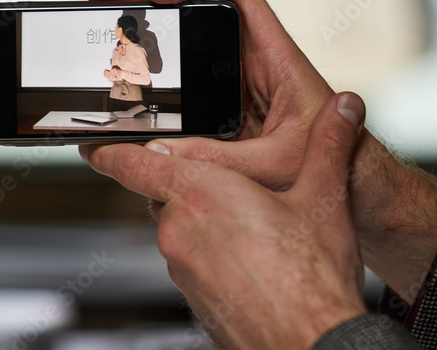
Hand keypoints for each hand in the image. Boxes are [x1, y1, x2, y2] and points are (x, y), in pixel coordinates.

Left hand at [81, 92, 368, 347]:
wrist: (310, 343)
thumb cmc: (310, 281)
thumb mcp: (324, 197)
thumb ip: (329, 144)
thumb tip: (343, 110)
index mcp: (202, 193)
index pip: (133, 163)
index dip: (108, 149)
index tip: (92, 142)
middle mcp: (180, 230)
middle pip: (166, 193)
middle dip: (194, 185)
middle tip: (237, 186)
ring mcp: (182, 269)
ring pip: (182, 228)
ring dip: (208, 221)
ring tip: (258, 227)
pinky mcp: (193, 297)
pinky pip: (193, 261)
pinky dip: (214, 253)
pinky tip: (255, 259)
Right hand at [82, 0, 436, 302]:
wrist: (348, 185)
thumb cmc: (333, 164)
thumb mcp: (275, 163)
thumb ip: (223, 161)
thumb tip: (163, 156)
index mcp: (275, 58)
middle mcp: (250, 64)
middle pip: (196, 17)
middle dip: (148, 2)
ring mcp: (232, 85)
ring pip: (184, 49)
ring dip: (142, 35)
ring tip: (98, 22)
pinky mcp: (220, 110)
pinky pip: (181, 86)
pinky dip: (151, 80)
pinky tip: (120, 77)